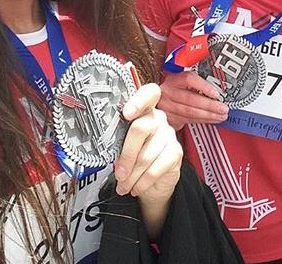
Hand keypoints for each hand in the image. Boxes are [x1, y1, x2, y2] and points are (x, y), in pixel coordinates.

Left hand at [114, 84, 182, 204]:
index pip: (149, 94)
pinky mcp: (176, 152)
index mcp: (143, 111)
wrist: (152, 182)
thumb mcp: (123, 146)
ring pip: (146, 154)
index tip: (126, 114)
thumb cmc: (134, 158)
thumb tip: (106, 149)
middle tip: (119, 173)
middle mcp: (158, 119)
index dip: (139, 101)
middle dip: (126, 155)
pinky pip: (156, 168)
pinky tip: (136, 187)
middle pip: (141, 128)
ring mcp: (168, 134)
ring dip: (132, 176)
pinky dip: (143, 181)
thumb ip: (118, 141)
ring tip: (124, 185)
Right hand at [158, 71, 228, 128]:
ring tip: (220, 116)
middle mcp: (167, 92)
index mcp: (172, 78)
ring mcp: (166, 106)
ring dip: (208, 115)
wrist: (156, 99)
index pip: (188, 79)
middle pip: (190, 99)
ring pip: (189, 112)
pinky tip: (210, 119)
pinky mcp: (167, 118)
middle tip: (223, 108)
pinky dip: (201, 120)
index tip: (216, 93)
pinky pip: (187, 120)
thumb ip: (195, 81)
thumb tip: (216, 86)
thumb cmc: (173, 88)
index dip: (203, 86)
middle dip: (210, 105)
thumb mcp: (181, 79)